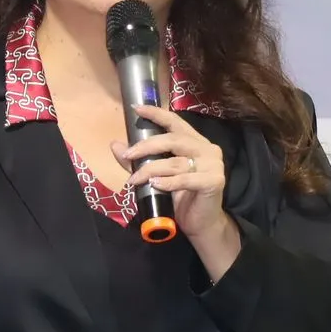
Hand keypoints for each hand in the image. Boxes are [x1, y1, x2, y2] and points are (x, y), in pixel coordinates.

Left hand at [111, 105, 241, 278]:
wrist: (200, 223)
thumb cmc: (181, 198)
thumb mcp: (156, 177)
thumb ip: (138, 161)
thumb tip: (115, 145)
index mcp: (195, 142)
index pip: (175, 122)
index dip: (156, 113)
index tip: (136, 108)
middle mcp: (207, 148)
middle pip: (173, 140)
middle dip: (146, 146)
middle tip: (128, 155)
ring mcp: (213, 164)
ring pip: (175, 162)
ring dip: (150, 170)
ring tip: (134, 180)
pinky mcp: (214, 181)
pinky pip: (186, 179)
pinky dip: (168, 182)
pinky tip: (154, 185)